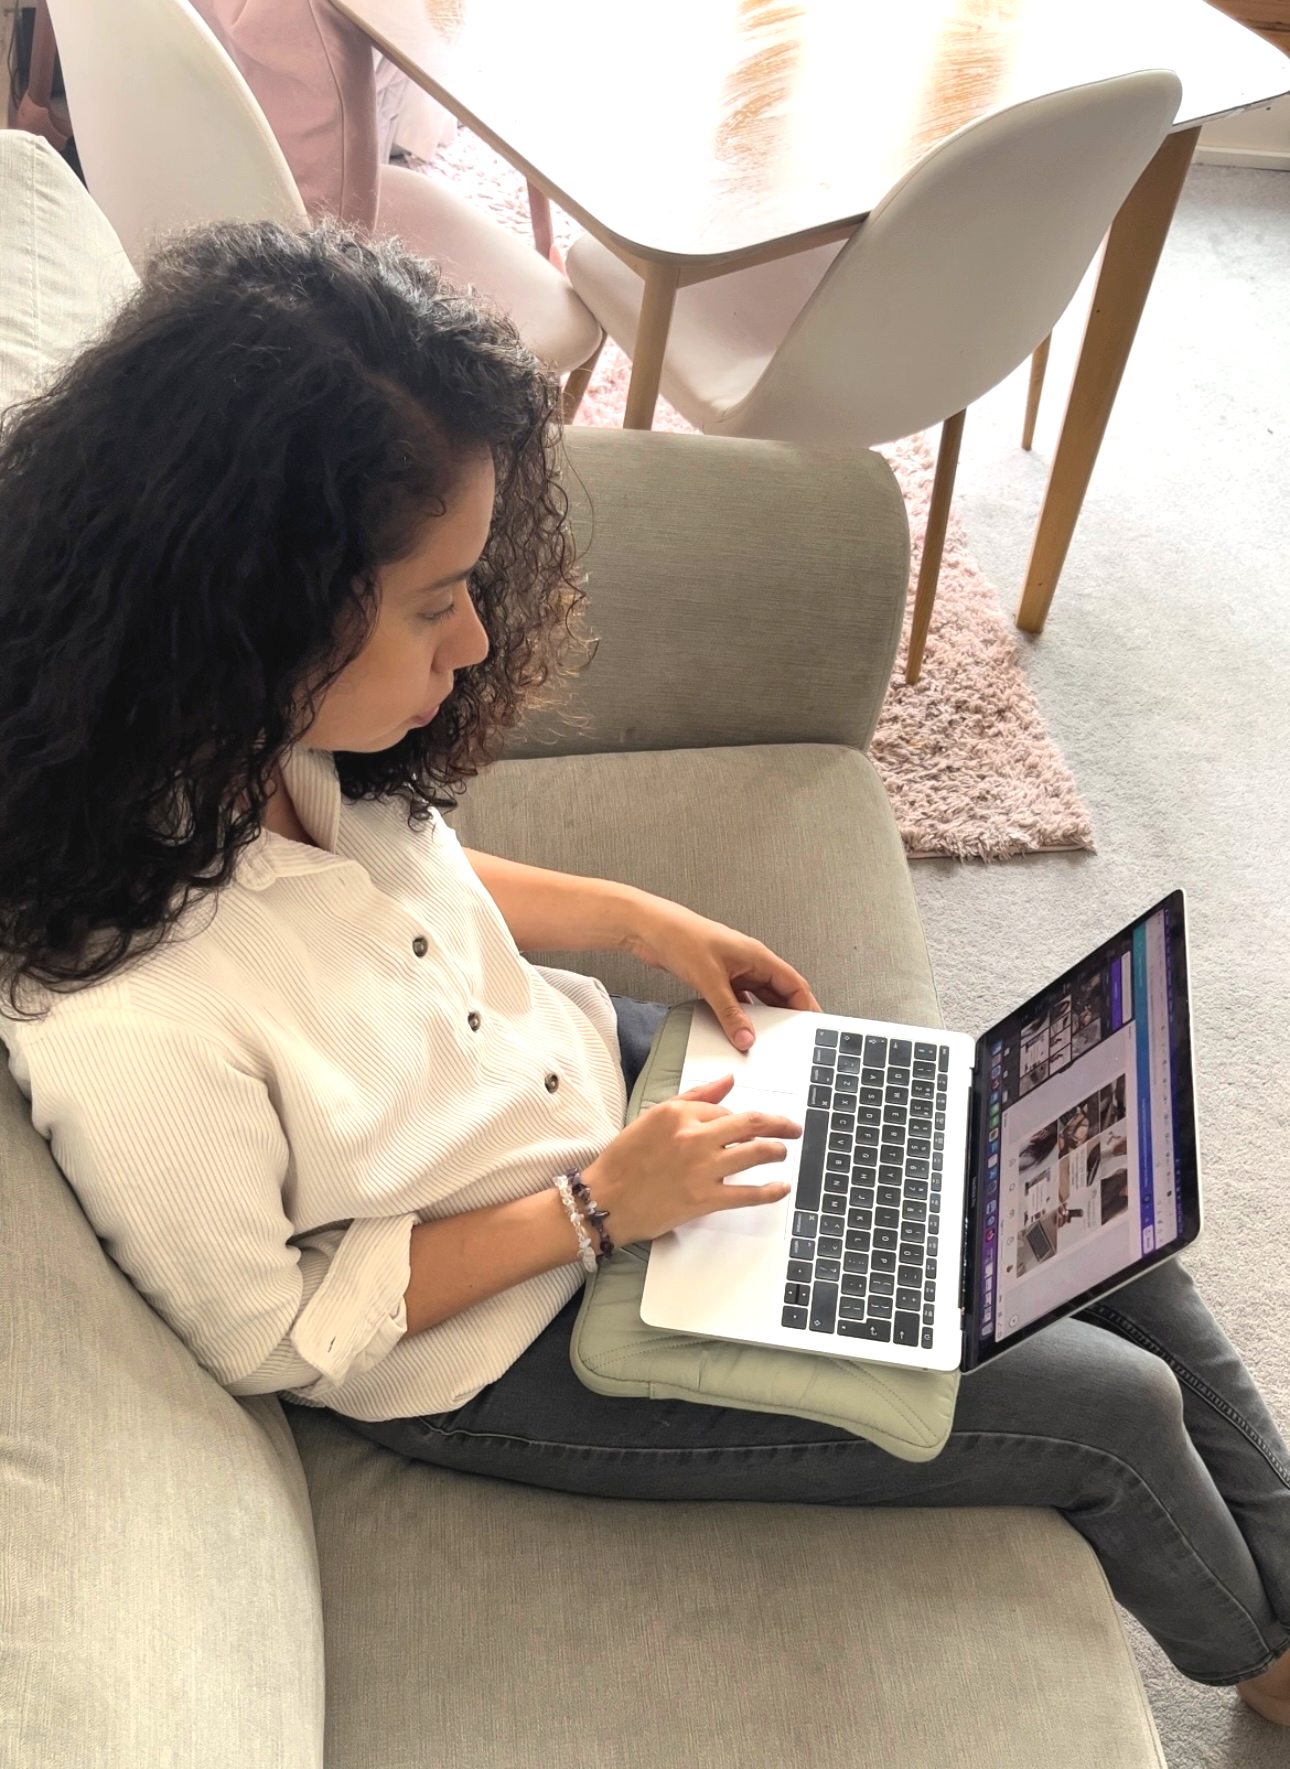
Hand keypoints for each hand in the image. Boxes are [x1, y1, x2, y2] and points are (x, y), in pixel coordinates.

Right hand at [582, 1075, 800, 1245]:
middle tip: (793, 1128)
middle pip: (752, 1124)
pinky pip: (748, 1193)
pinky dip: (770, 1191)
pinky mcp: (704, 1198)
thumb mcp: (654, 1117)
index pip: (725, 1109)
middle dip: (780, 1124)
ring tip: (782, 1153)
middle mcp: (694, 1137)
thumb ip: (694, 1098)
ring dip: (777, 1151)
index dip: (739, 1119)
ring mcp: (702, 1169)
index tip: (748, 1127)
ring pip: (756, 1153)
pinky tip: (781, 1187)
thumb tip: (727, 1081)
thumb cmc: (624, 1161)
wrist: (605, 1200)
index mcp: (679, 1113)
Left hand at [622, 899, 820, 1051]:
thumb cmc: (682, 938)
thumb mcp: (710, 980)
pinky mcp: (718, 976)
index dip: (807, 1005)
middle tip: (794, 1040)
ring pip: (758, 998)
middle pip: (778, 992)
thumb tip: (746, 1038)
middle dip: (787, 1016)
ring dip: (762, 1017)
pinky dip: (741, 1015)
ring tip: (769, 1040)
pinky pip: (738, 1000)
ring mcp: (734, 970)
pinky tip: (740, 1029)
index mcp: (757, 956)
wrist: (650, 928)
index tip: (814, 1027)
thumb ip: (730, 1012)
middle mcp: (750, 962)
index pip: (793, 984)